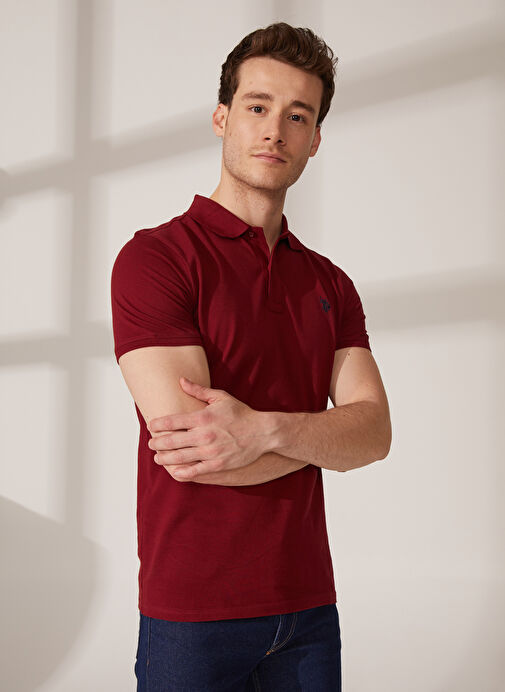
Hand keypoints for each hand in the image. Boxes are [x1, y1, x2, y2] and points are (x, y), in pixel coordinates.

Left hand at [147, 377, 267, 480]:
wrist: (263, 432)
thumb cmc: (241, 414)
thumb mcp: (221, 397)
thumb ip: (198, 390)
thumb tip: (181, 380)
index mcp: (203, 418)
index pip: (172, 422)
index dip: (157, 424)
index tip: (152, 426)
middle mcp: (204, 435)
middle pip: (171, 441)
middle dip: (157, 442)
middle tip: (151, 443)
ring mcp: (210, 452)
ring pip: (179, 457)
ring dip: (164, 458)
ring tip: (158, 457)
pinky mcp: (218, 465)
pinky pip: (194, 472)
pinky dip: (181, 473)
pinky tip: (174, 471)